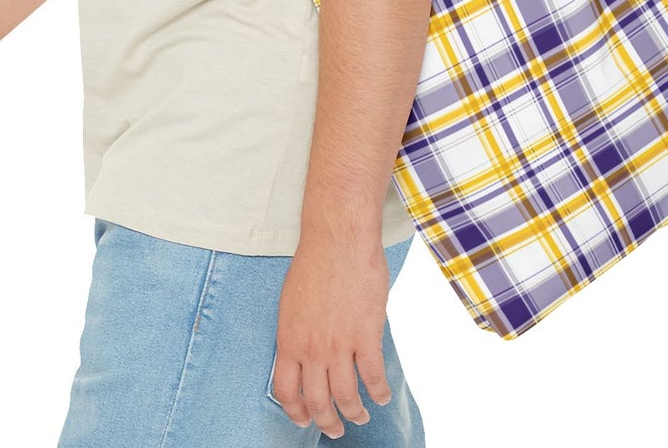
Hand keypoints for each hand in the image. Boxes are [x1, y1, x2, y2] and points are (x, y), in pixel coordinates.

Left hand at [270, 231, 392, 439]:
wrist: (338, 239)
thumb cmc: (315, 262)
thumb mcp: (291, 303)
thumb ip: (297, 333)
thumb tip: (305, 355)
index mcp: (288, 340)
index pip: (286, 392)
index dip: (296, 412)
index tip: (305, 419)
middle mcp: (311, 349)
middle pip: (318, 402)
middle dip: (328, 422)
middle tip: (336, 429)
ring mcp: (339, 345)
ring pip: (346, 397)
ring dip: (354, 413)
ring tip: (360, 415)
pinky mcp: (365, 336)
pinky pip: (373, 377)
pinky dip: (378, 392)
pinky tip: (381, 395)